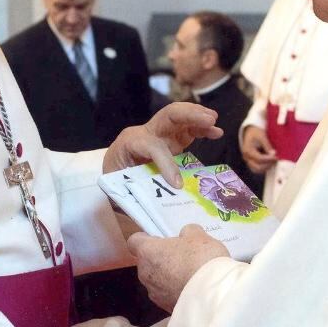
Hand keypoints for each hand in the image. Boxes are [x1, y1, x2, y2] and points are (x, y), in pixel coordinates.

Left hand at [104, 103, 221, 187]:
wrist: (111, 173)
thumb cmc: (115, 183)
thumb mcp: (118, 190)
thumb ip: (134, 196)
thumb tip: (150, 212)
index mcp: (129, 144)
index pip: (151, 146)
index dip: (166, 162)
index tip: (177, 184)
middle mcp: (145, 133)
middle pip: (167, 115)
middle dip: (188, 114)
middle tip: (209, 119)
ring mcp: (159, 133)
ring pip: (179, 116)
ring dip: (198, 116)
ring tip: (214, 121)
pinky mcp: (170, 138)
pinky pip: (187, 128)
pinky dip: (202, 128)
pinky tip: (216, 132)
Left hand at [129, 226, 229, 312]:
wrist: (211, 295)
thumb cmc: (200, 258)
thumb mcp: (198, 236)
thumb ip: (187, 232)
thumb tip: (185, 235)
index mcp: (147, 252)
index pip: (134, 241)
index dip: (146, 239)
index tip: (160, 239)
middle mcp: (145, 273)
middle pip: (147, 262)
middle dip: (161, 258)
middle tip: (181, 256)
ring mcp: (154, 293)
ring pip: (156, 280)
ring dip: (168, 276)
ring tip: (189, 274)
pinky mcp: (165, 307)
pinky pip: (167, 295)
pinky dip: (176, 291)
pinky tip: (192, 288)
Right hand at [241, 125, 277, 173]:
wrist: (250, 132)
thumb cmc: (256, 133)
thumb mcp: (262, 136)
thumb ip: (267, 145)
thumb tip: (273, 154)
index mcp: (247, 150)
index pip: (259, 159)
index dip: (269, 159)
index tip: (276, 157)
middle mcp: (246, 157)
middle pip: (257, 167)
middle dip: (268, 165)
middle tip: (276, 160)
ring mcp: (248, 161)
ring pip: (257, 170)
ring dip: (266, 167)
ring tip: (273, 161)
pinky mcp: (251, 162)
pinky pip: (257, 169)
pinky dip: (264, 167)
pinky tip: (270, 162)